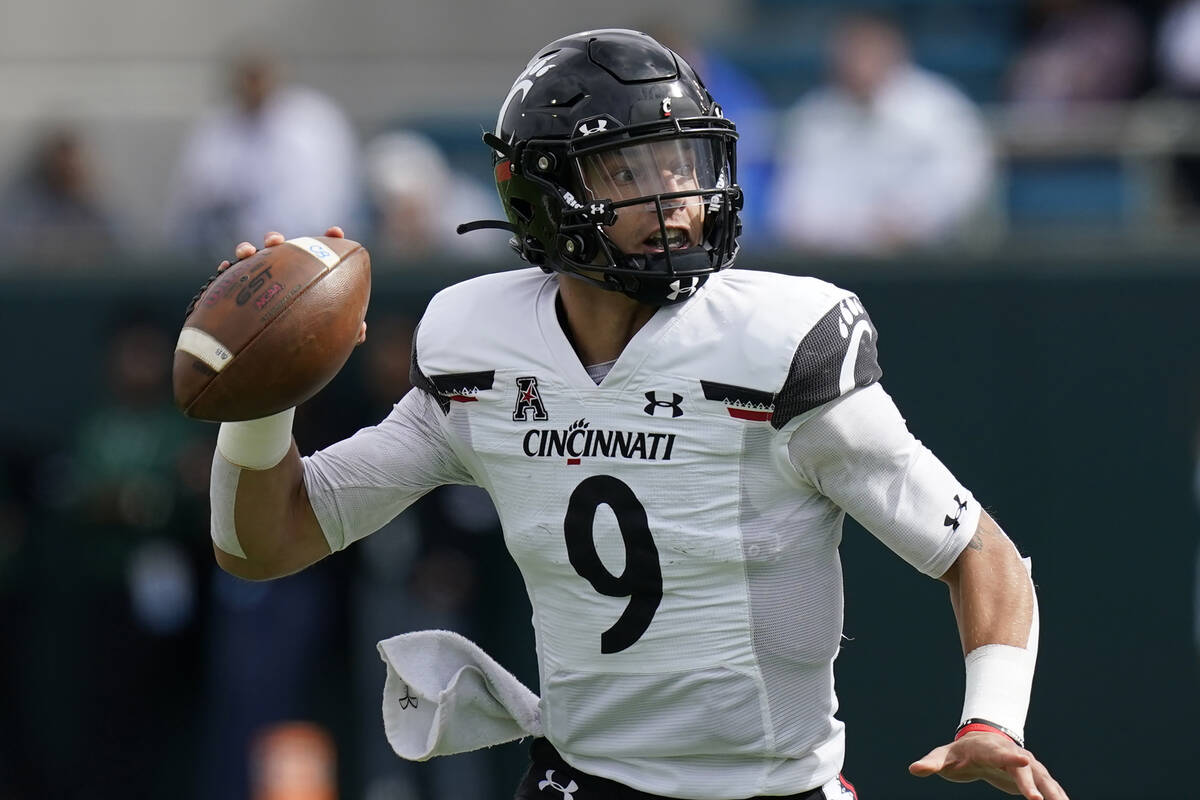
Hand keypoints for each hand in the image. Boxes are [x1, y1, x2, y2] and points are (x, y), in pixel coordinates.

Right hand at [204, 227, 366, 344]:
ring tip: (246, 252)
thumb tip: (360, 332)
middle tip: (275, 242)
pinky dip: (227, 269)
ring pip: (250, 260)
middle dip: (275, 240)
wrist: (270, 360)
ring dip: (247, 250)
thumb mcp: (326, 338)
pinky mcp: (235, 293)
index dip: (329, 241)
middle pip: (278, 251)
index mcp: (305, 279)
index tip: (336, 232)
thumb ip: (345, 334)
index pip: (318, 255)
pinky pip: (227, 279)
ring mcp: (257, 282)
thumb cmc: (304, 345)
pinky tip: (227, 268)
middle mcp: (280, 276)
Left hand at [909, 732, 1067, 799]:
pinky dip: (1058, 797)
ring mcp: (1026, 765)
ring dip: (1053, 793)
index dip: (1010, 758)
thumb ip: (931, 763)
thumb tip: (914, 769)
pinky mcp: (1033, 777)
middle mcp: (1011, 755)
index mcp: (988, 749)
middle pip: (1025, 768)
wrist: (979, 744)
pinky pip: (1049, 788)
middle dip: (1032, 783)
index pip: (1000, 753)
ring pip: (1043, 778)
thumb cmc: (959, 753)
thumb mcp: (943, 757)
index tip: (1023, 760)